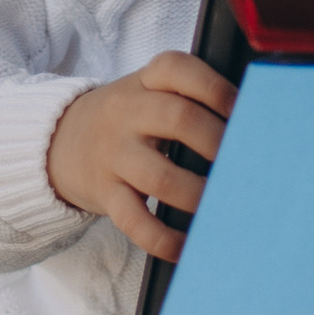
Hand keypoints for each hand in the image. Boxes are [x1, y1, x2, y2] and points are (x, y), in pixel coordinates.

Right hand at [47, 54, 237, 262]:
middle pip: (178, 118)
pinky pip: (134, 220)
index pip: (177, 69)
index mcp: (143, 82)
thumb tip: (253, 125)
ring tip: (224, 205)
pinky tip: (187, 244)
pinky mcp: (106, 194)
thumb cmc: (126, 118)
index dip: (216, 87)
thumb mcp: (147, 92)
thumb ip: (189, 98)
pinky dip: (164, 238)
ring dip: (199, 194)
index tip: (245, 110)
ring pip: (160, 176)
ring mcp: (114, 155)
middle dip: (218, 142)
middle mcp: (127, 114)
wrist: (60, 142)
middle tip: (244, 163)